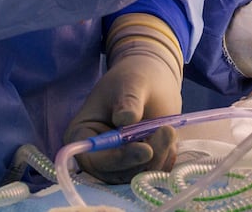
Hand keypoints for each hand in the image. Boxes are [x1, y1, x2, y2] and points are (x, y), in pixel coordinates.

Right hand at [62, 15, 182, 183]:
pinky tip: (169, 137)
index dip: (119, 159)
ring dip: (159, 156)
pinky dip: (164, 158)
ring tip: (169, 128)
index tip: (146, 149)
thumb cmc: (133, 76)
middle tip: (167, 131)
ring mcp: (118, 164)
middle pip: (118, 173)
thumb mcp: (131, 82)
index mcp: (81, 135)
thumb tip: (125, 119)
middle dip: (145, 158)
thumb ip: (128, 100)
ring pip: (138, 175)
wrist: (150, 79)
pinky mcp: (137, 165)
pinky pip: (153, 171)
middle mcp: (97, 156)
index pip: (94, 159)